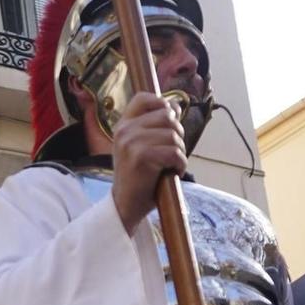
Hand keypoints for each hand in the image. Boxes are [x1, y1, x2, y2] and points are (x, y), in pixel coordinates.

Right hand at [110, 92, 186, 230]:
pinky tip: (173, 173)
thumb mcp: (142, 146)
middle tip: (173, 152)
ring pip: (173, 135)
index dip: (162, 104)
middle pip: (167, 116)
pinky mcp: (141, 157)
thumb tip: (175, 104)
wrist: (125, 205)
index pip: (143, 98)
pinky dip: (180, 165)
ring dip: (180, 152)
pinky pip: (174, 152)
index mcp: (123, 125)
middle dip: (177, 134)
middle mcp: (124, 131)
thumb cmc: (138, 177)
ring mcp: (131, 143)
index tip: (169, 122)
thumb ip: (156, 126)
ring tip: (172, 165)